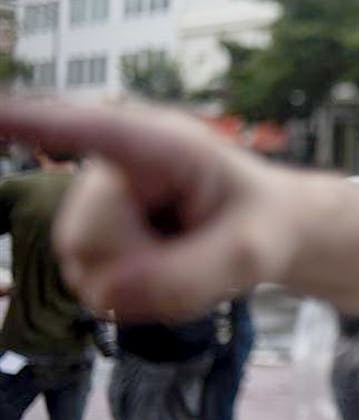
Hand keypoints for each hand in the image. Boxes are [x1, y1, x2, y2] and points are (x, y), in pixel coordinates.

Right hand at [0, 101, 296, 321]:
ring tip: (185, 255)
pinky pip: (97, 288)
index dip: (37, 124)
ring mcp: (94, 207)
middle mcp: (114, 168)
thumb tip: (108, 295)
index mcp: (163, 145)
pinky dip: (138, 294)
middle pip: (87, 238)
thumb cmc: (261, 223)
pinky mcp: (89, 242)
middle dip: (141, 264)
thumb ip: (188, 275)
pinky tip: (167, 267)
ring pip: (86, 269)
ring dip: (143, 282)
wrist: (262, 229)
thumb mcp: (251, 253)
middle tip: (197, 251)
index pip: (93, 133)